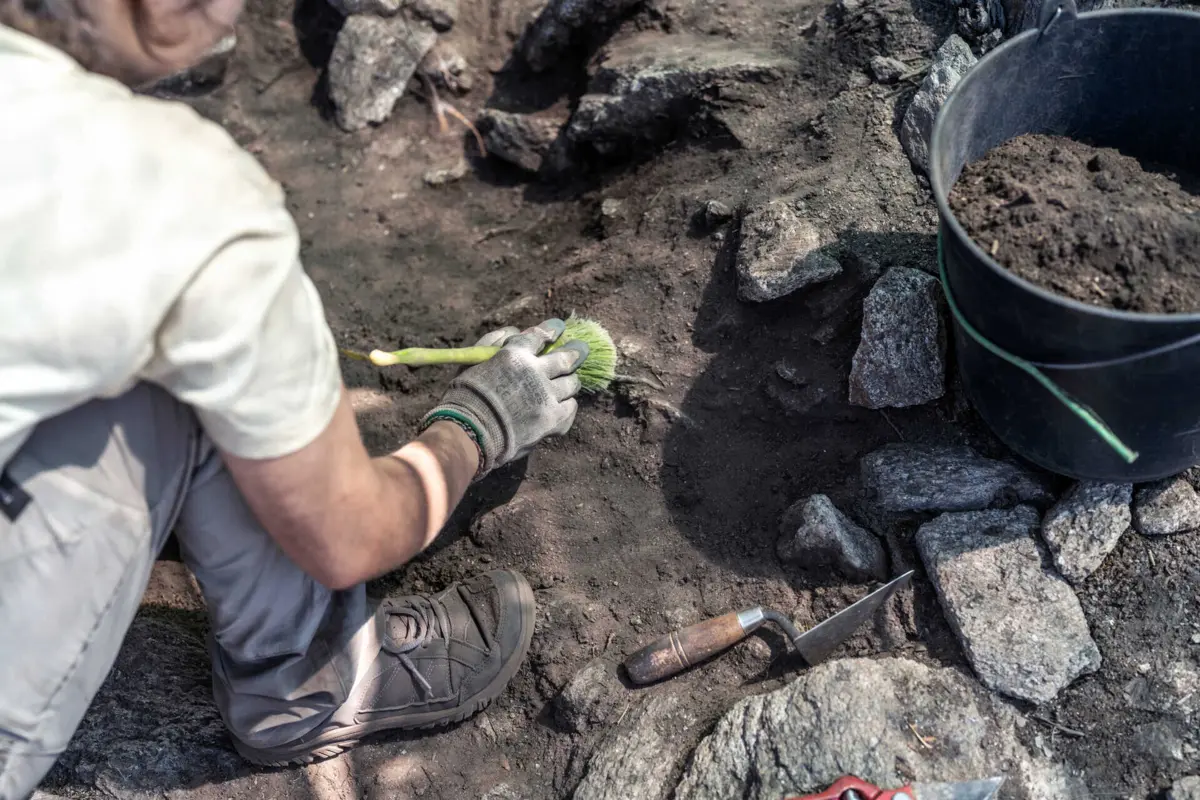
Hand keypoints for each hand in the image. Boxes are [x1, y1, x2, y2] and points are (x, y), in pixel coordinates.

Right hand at [421, 319, 588, 477]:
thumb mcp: (472, 361)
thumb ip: (492, 342)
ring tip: (571, 381)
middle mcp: (536, 373)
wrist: (469, 434)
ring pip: (571, 384)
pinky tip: (564, 404)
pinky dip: (568, 405)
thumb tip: (513, 332)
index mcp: (515, 355)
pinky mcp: (552, 421)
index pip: (540, 336)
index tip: (559, 327)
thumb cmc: (464, 397)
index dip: (552, 329)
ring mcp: (547, 398)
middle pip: (565, 359)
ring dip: (571, 381)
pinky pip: (570, 410)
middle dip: (575, 352)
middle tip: (581, 350)